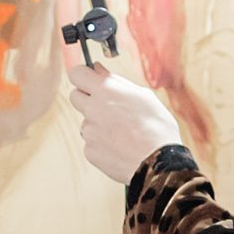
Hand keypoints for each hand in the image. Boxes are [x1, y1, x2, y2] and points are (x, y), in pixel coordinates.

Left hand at [67, 48, 183, 183]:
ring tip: (123, 132)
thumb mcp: (143, 96)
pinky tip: (120, 146)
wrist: (158, 163)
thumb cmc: (157, 128)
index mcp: (106, 91)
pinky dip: (102, 143)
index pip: (76, 73)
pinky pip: (91, 142)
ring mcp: (89, 131)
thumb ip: (116, 81)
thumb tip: (98, 69)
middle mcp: (92, 109)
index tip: (90, 79)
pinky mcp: (89, 151)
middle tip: (108, 106)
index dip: (83, 75)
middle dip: (87, 98)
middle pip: (75, 96)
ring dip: (98, 123)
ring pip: (86, 121)